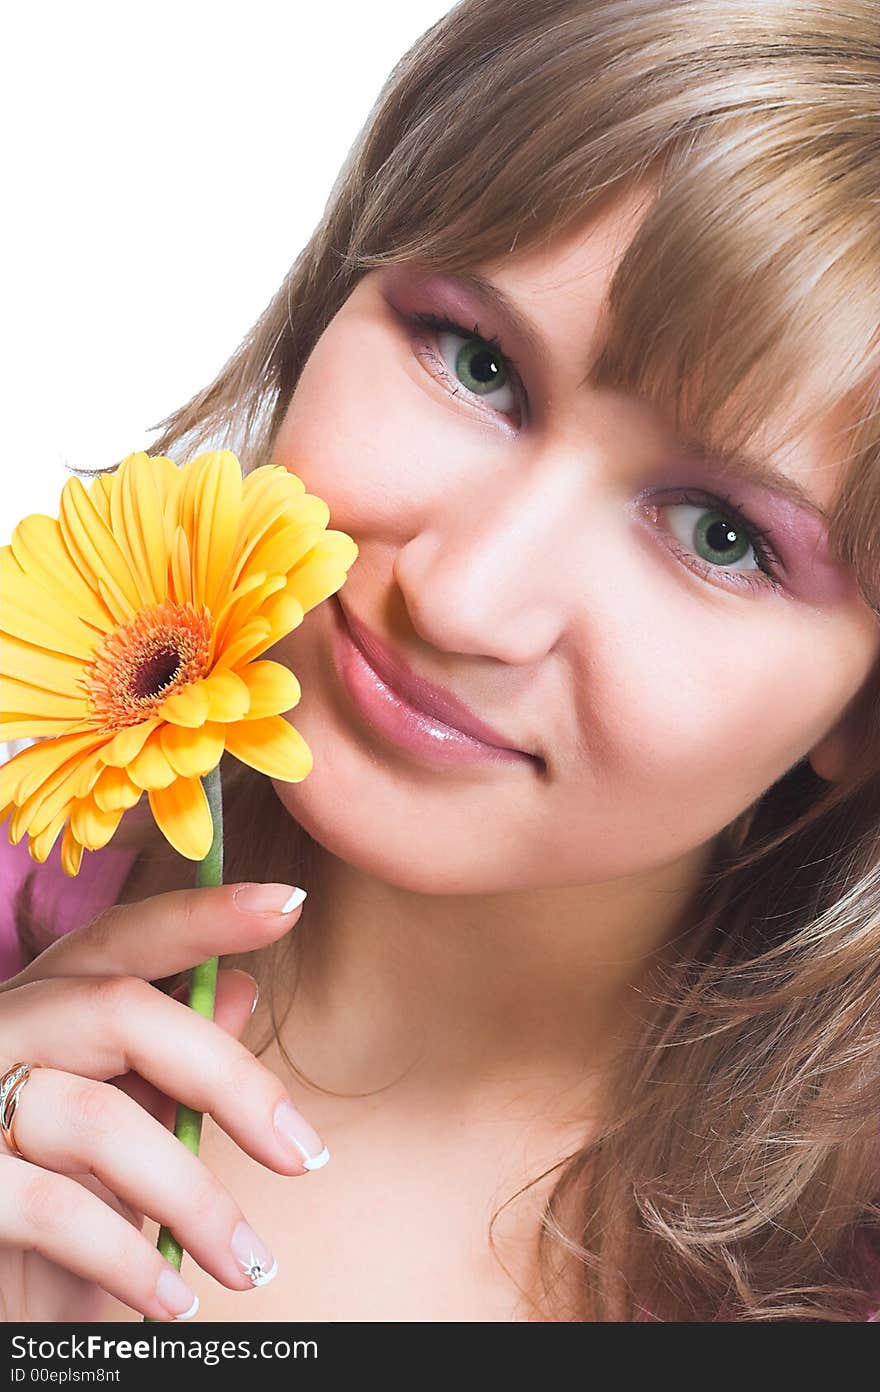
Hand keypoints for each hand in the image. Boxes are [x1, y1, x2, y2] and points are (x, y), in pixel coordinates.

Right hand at [0, 882, 320, 1320]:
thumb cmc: (53, 1204)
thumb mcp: (121, 1129)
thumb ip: (171, 1061)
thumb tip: (242, 985)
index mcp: (45, 1001)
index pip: (123, 935)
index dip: (205, 914)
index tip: (288, 903)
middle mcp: (1, 1028)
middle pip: (123, 1010)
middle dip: (231, 1081)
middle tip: (305, 1157)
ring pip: (98, 1120)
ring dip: (194, 1201)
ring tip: (248, 1264)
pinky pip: (56, 1209)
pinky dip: (129, 1259)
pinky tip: (174, 1298)